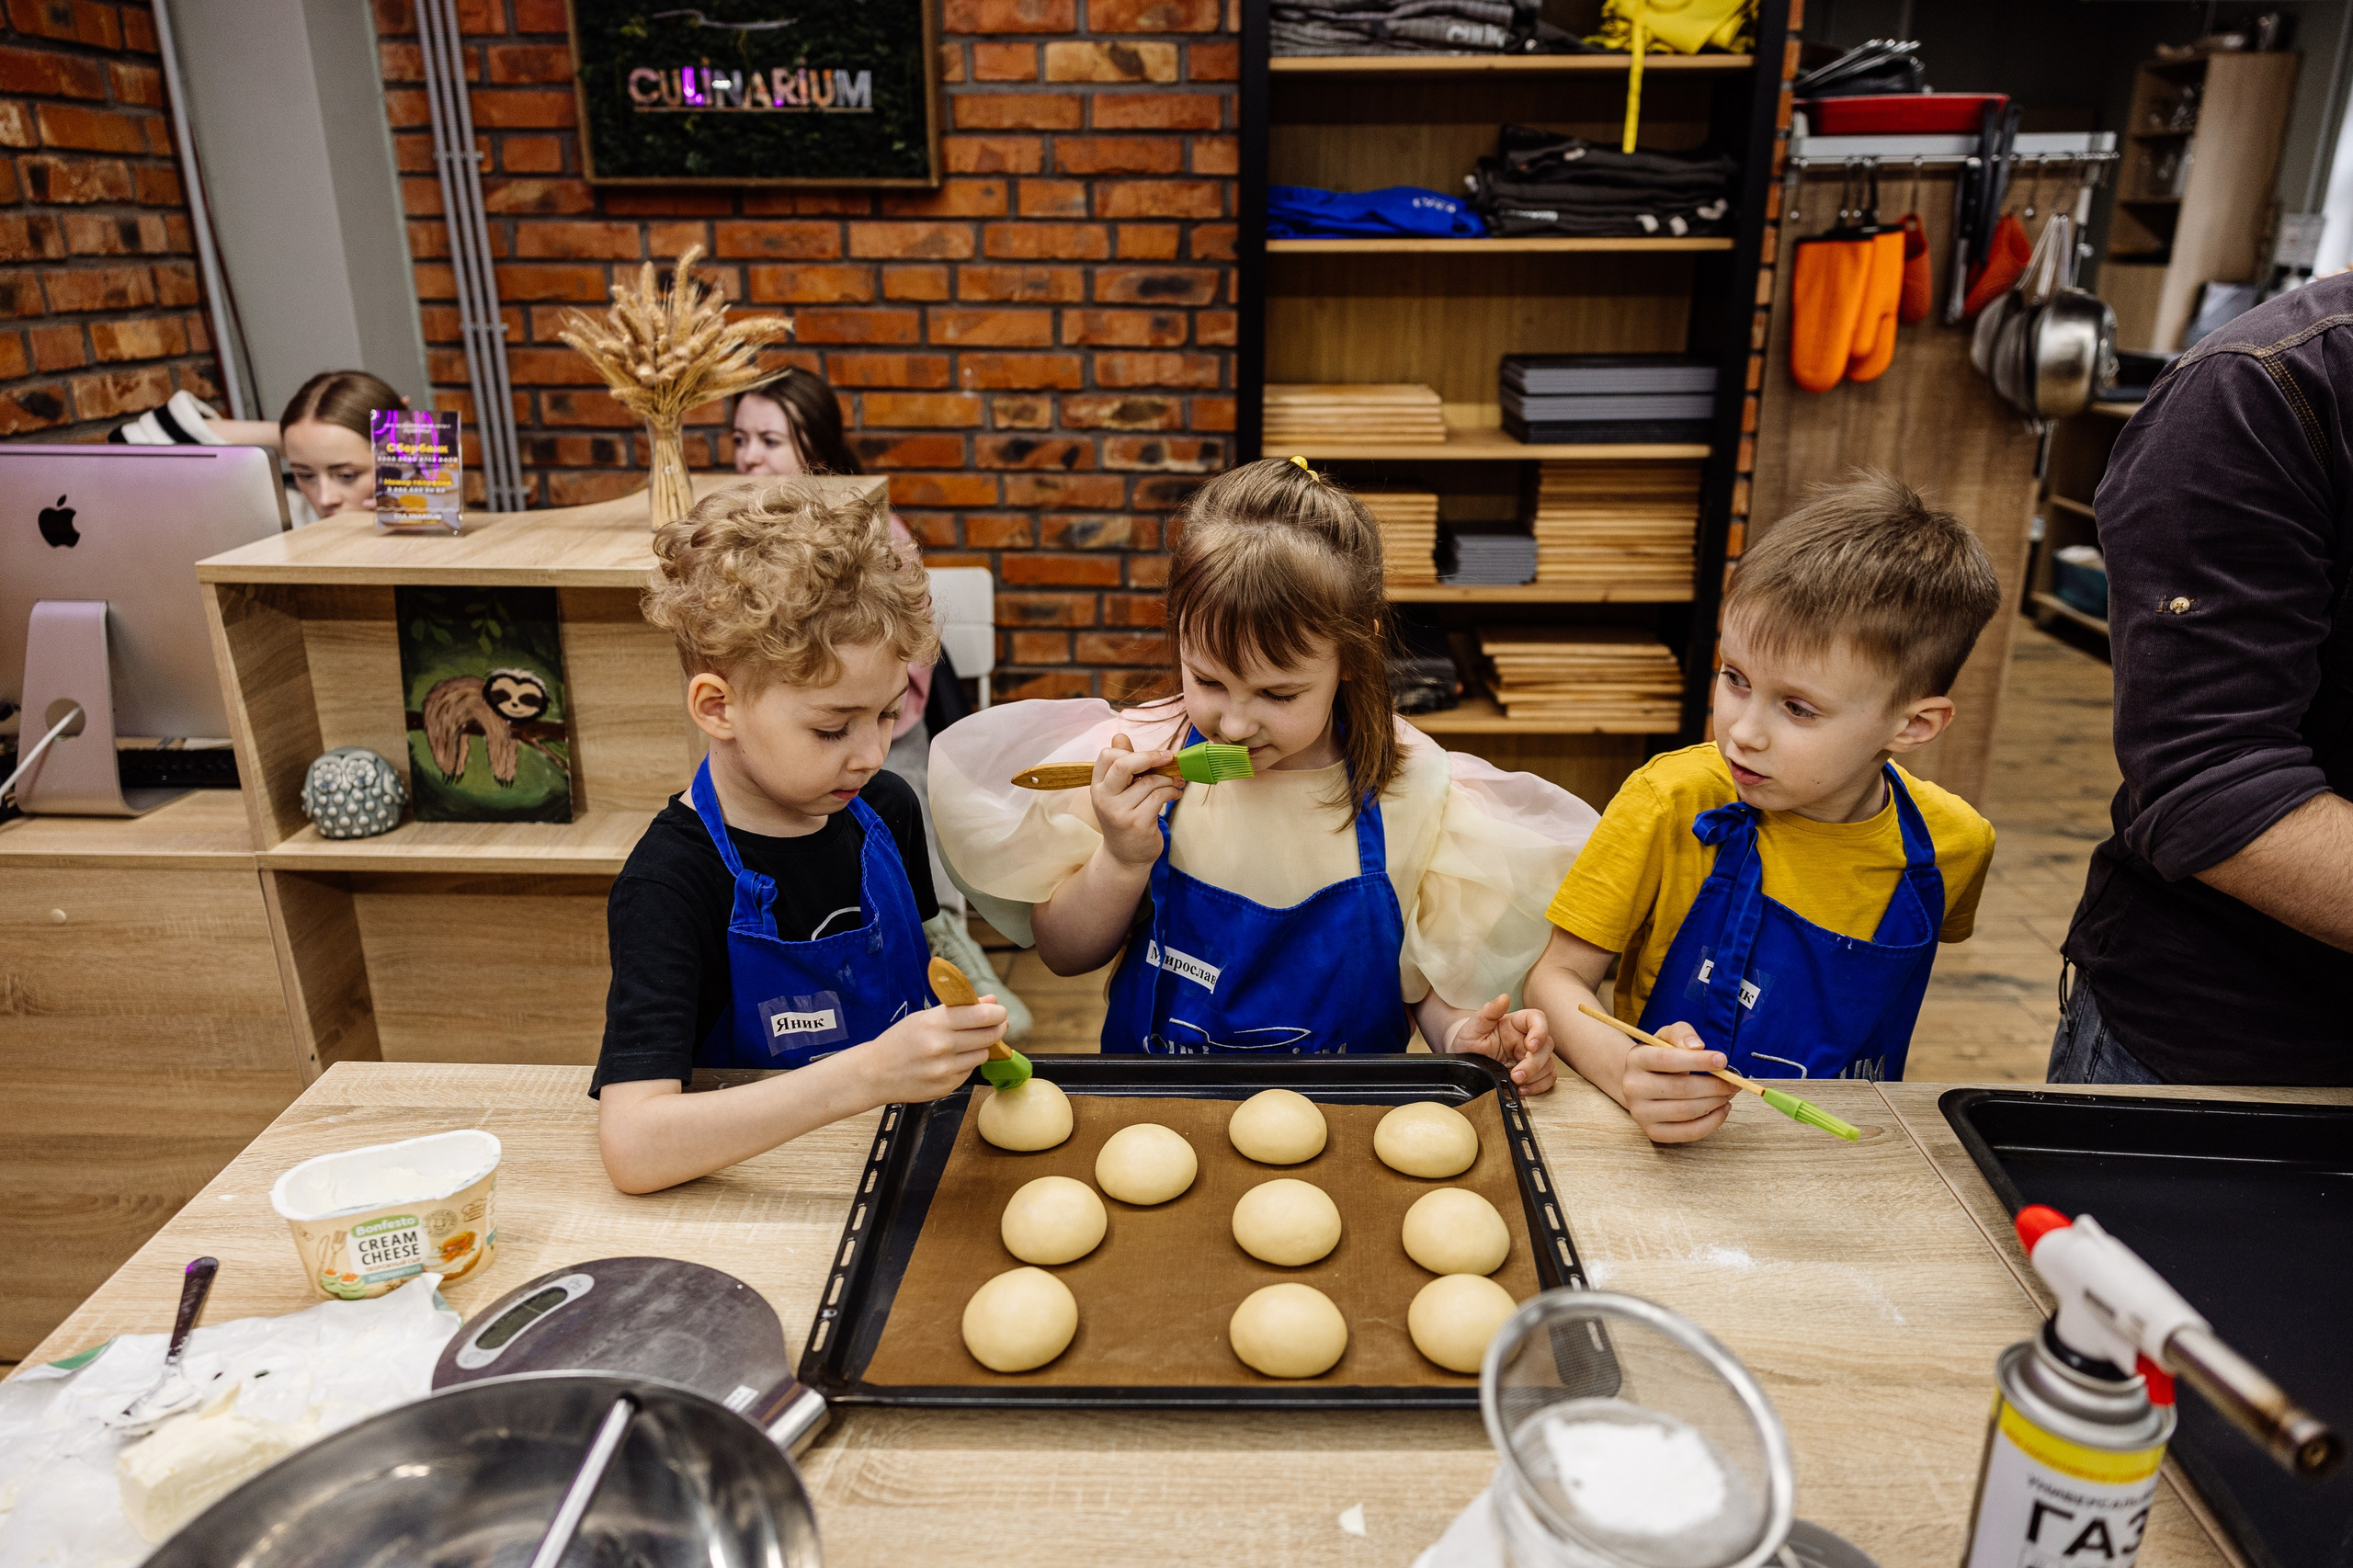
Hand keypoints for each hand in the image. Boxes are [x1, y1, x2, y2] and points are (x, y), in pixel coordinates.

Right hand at [856, 999, 1005, 1103]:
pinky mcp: (946, 1086)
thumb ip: (959, 1009)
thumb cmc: (899, 1041)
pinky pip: (970, 1071)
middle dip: (997, 1028)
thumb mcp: (925, 1017)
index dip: (997, 1013)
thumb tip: (991, 1001)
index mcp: (935, 1023)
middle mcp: (941, 1046)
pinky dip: (967, 1063)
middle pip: (988, 1035)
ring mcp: (944, 1069)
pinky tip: (953, 1059)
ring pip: (982, 1054)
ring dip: (981, 1047)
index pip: (981, 1015)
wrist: (875, 1073)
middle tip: (997, 1024)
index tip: (999, 1012)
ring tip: (968, 1042)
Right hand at [1092, 732, 1183, 867]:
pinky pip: (1159, 796)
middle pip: (1123, 765)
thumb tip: (1120, 736)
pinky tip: (1175, 793)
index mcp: (1097, 786)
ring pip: (1149, 781)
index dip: (1131, 751)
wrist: (1124, 857)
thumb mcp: (1118, 792)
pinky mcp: (1137, 823)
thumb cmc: (1125, 818)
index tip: (1151, 755)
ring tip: (1176, 781)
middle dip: (1150, 757)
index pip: (1108, 756)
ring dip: (1168, 778)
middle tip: (1169, 757)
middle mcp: (1104, 798)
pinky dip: (1172, 791)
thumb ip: (1122, 765)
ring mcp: (1119, 812)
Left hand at [1445, 995, 1557, 1094]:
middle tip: (1516, 1075)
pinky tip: (1523, 1090)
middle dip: (1534, 1063)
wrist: (1463, 1065)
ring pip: (1549, 1063)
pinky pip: (1547, 1078)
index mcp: (1515, 1023)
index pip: (1537, 1018)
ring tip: (1516, 1083)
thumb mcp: (1472, 1028)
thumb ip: (1488, 1012)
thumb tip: (1504, 998)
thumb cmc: (1467, 1043)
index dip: (1540, 1031)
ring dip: (1536, 1077)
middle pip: (1547, 1045)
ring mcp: (1530, 1056)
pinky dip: (1539, 1086)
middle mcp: (1526, 1038)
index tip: (1530, 1046)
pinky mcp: (1532, 1073)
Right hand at [1621, 1020, 1736, 1143]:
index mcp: (1636, 1059)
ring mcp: (1641, 1113)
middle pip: (1680, 1088)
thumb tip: (1698, 1047)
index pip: (1668, 1060)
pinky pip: (1689, 1132)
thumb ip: (1682, 1034)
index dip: (1698, 1061)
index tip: (1723, 1061)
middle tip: (1734, 1082)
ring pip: (1686, 1111)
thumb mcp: (1667, 1037)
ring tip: (1728, 1093)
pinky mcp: (1653, 1132)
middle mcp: (1633, 1087)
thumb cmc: (1660, 1057)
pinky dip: (1712, 1122)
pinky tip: (1722, 1108)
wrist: (1640, 1083)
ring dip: (1716, 1102)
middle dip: (1714, 1085)